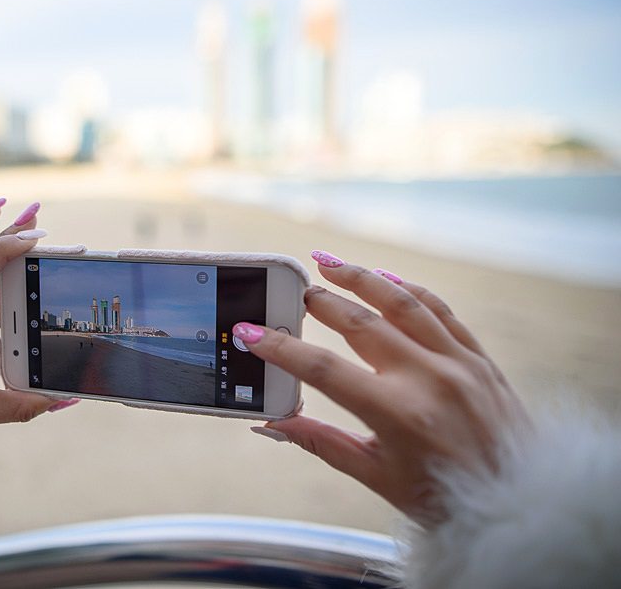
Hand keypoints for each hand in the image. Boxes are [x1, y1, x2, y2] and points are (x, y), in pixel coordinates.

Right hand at [235, 250, 529, 524]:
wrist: (516, 505)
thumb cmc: (444, 499)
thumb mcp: (376, 477)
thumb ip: (321, 442)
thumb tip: (273, 422)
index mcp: (397, 414)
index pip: (323, 369)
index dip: (281, 348)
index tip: (251, 331)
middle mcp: (429, 379)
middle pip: (360, 323)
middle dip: (319, 301)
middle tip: (292, 290)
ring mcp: (458, 364)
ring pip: (402, 302)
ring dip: (360, 278)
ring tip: (328, 262)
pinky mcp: (480, 359)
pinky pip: (440, 310)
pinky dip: (409, 290)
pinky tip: (385, 279)